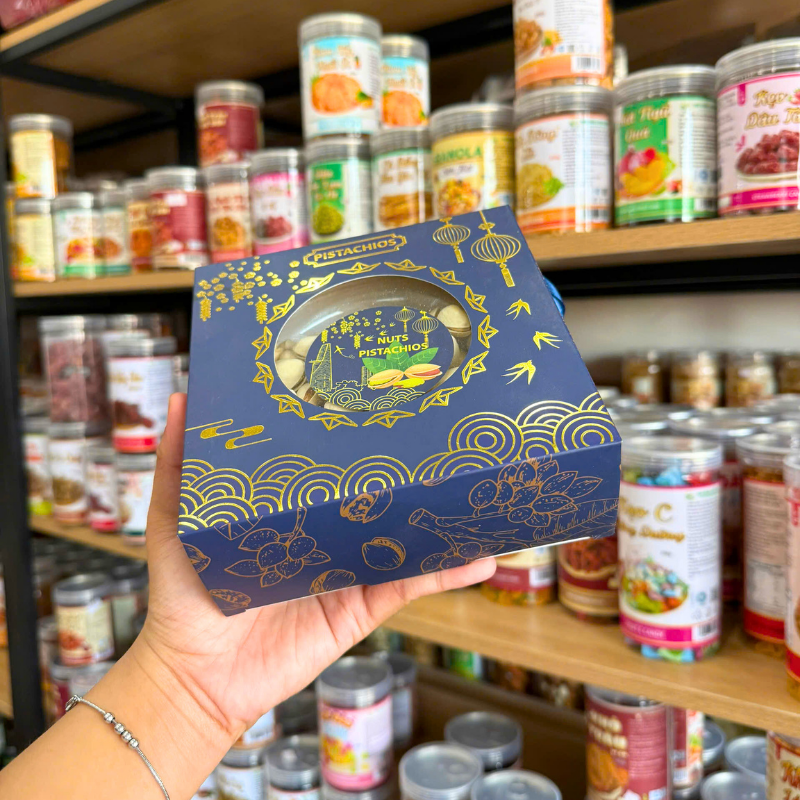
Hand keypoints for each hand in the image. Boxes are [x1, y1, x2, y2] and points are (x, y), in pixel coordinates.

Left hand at [135, 393, 495, 740]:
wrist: (195, 676)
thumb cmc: (183, 596)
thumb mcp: (176, 521)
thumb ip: (180, 466)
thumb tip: (178, 398)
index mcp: (292, 512)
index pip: (332, 471)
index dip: (356, 442)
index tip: (382, 406)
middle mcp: (327, 537)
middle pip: (377, 500)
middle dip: (409, 473)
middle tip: (443, 436)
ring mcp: (349, 572)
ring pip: (405, 539)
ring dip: (443, 520)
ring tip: (477, 491)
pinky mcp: (362, 608)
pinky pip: (410, 587)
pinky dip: (447, 574)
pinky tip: (479, 557)